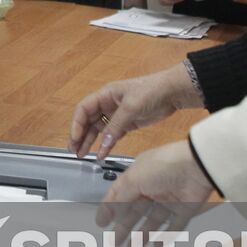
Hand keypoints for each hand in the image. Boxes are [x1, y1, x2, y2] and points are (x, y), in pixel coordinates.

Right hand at [69, 65, 202, 158]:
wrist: (173, 93)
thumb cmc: (151, 91)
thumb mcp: (131, 107)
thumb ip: (116, 126)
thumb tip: (104, 143)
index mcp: (105, 95)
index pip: (83, 109)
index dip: (76, 123)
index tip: (75, 138)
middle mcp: (107, 104)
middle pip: (87, 120)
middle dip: (79, 135)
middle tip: (74, 150)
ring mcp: (116, 115)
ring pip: (97, 130)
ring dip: (89, 141)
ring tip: (82, 154)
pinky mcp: (126, 124)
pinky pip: (111, 136)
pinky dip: (105, 145)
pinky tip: (101, 154)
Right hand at [95, 139, 214, 234]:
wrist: (196, 167)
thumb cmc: (161, 168)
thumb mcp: (133, 179)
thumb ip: (120, 197)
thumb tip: (108, 211)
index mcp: (138, 176)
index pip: (120, 194)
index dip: (109, 209)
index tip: (101, 224)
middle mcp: (152, 188)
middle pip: (135, 212)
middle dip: (124, 227)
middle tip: (114, 242)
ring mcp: (169, 200)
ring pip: (153, 221)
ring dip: (142, 235)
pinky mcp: (185, 210)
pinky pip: (174, 226)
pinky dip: (165, 237)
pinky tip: (156, 246)